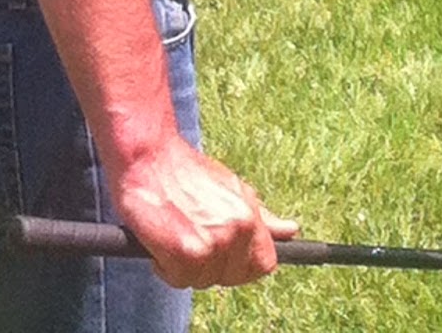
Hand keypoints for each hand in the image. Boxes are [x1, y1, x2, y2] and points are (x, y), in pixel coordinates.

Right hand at [113, 132, 298, 289]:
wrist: (150, 160)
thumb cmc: (188, 173)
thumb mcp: (233, 188)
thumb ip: (261, 216)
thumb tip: (291, 231)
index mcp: (249, 217)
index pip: (265, 263)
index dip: (247, 266)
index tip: (230, 260)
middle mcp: (235, 231)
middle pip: (233, 276)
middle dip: (215, 267)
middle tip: (197, 243)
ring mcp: (211, 244)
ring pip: (204, 281)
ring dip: (188, 268)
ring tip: (178, 238)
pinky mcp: (184, 254)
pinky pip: (179, 280)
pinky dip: (167, 268)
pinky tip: (163, 245)